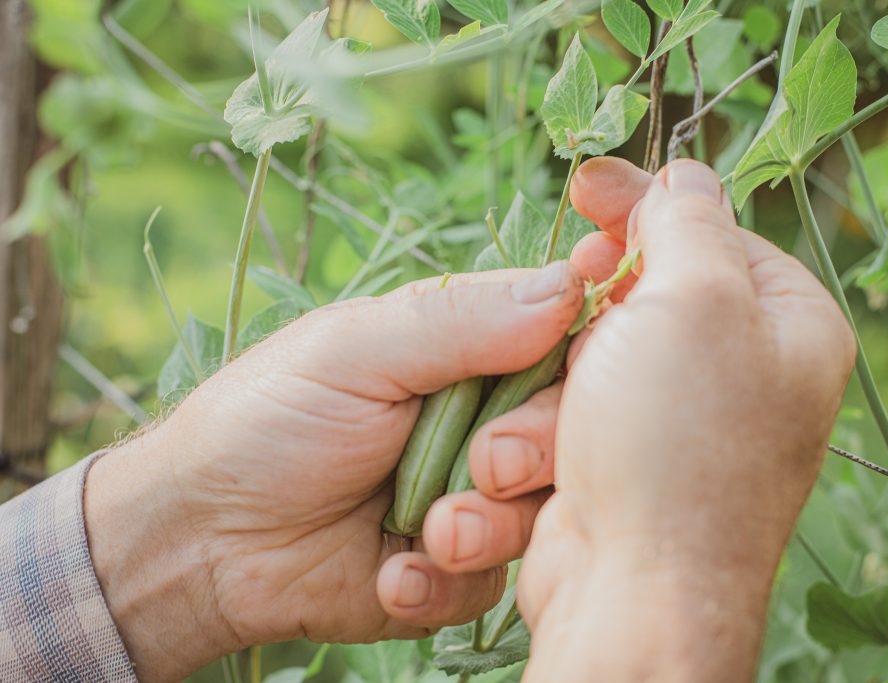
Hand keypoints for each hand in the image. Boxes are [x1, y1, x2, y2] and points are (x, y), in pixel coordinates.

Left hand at [83, 264, 584, 679]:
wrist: (201, 540)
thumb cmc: (266, 420)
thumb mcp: (355, 352)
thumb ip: (459, 323)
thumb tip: (569, 285)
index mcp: (465, 351)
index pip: (563, 341)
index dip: (582, 364)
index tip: (572, 381)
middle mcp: (480, 422)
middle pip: (569, 432)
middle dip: (535, 453)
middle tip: (487, 467)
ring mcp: (471, 497)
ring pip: (542, 514)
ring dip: (489, 527)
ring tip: (428, 533)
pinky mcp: (452, 569)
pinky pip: (491, 583)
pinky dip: (445, 583)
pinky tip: (393, 573)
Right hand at [423, 158, 855, 681]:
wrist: (635, 595)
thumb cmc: (677, 442)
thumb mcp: (695, 297)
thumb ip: (688, 219)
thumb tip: (685, 173)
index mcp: (787, 325)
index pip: (712, 230)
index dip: (645, 200)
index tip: (583, 182)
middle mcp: (741, 375)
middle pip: (643, 297)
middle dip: (580, 315)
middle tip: (557, 315)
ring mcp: (678, 428)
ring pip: (586, 362)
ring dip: (542, 397)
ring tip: (529, 449)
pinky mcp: (622, 470)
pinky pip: (563, 420)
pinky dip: (535, 441)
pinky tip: (521, 478)